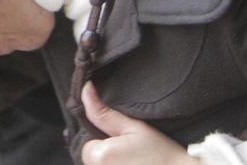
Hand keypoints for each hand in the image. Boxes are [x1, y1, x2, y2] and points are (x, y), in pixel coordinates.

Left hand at [80, 83, 198, 164]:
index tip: (124, 141)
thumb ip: (104, 112)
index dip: (104, 140)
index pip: (87, 144)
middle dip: (107, 154)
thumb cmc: (162, 153)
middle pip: (93, 159)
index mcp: (99, 157)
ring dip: (114, 163)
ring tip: (136, 162)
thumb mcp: (134, 127)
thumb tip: (85, 89)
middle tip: (132, 152)